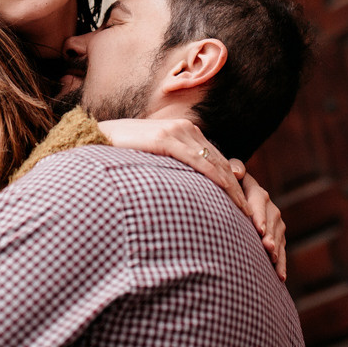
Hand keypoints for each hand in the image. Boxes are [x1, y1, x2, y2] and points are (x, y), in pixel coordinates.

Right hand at [97, 118, 249, 215]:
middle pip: (221, 162)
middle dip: (239, 190)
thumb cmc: (119, 155)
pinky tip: (229, 196)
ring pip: (215, 164)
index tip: (244, 207)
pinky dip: (217, 179)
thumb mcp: (151, 161)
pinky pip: (198, 162)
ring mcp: (177, 132)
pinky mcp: (167, 139)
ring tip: (247, 214)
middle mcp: (185, 129)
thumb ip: (170, 168)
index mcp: (183, 132)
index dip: (232, 184)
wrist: (94, 139)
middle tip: (253, 217)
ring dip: (234, 190)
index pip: (215, 160)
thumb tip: (183, 189)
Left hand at [237, 172, 286, 281]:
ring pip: (278, 237)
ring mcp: (276, 223)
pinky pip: (281, 250)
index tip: (258, 228)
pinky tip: (279, 276)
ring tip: (272, 261)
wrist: (239, 192)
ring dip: (276, 250)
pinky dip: (280, 263)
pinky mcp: (277, 236)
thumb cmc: (230, 182)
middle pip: (272, 222)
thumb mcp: (232, 171)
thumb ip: (234, 168)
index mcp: (257, 192)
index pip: (259, 201)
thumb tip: (237, 172)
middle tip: (266, 247)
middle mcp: (270, 207)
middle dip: (269, 235)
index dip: (259, 214)